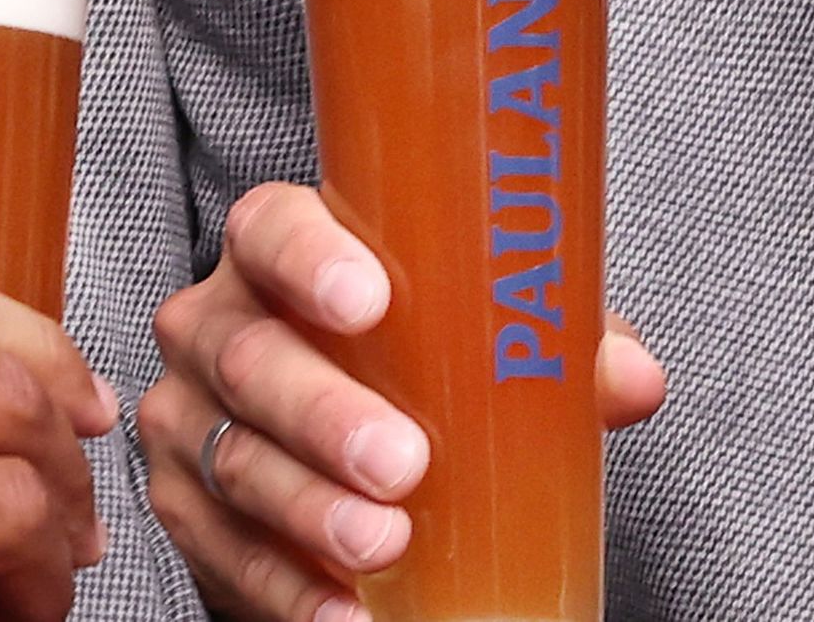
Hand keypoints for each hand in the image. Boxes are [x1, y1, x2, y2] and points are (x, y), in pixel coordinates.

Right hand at [140, 183, 667, 621]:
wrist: (314, 434)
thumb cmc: (399, 358)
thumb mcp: (471, 336)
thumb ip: (546, 347)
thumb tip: (630, 380)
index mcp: (277, 254)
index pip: (272, 230)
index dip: (310, 260)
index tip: (369, 301)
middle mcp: (216, 325)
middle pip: (253, 360)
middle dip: (325, 415)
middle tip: (403, 463)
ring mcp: (189, 418)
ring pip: (238, 461)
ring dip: (313, 511)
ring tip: (384, 544)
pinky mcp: (182, 505)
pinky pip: (227, 551)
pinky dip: (290, 587)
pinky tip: (345, 610)